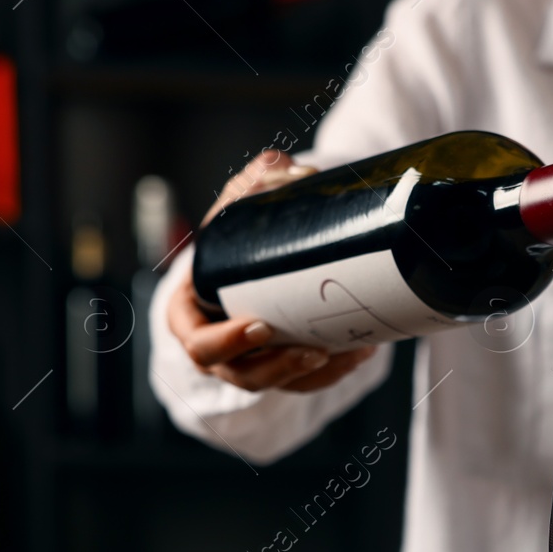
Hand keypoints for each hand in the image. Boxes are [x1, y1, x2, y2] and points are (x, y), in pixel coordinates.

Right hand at [165, 150, 375, 392]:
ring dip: (311, 374)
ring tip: (344, 353)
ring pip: (276, 384)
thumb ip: (256, 182)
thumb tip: (286, 167)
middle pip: (239, 374)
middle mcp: (219, 347)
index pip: (197, 340)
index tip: (262, 327)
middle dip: (276, 367)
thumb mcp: (239, 204)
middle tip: (312, 351)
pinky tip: (361, 352)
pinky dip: (334, 372)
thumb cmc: (237, 234)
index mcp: (191, 311)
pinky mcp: (283, 368)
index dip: (226, 341)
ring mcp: (251, 361)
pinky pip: (306, 382)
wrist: (259, 253)